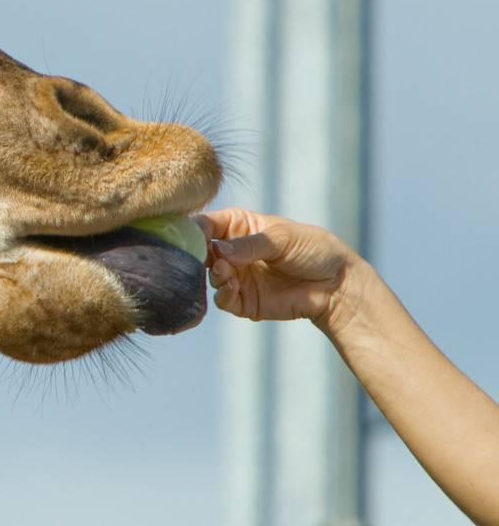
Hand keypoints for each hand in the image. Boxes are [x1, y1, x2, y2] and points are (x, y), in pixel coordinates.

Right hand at [194, 208, 364, 332]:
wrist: (337, 285)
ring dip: (213, 274)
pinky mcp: (243, 300)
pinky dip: (222, 293)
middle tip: (202, 258)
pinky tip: (232, 287)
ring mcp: (236, 276)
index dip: (194, 229)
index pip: (206, 225)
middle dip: (197, 255)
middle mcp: (231, 251)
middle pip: (200, 252)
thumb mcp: (282, 238)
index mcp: (238, 226)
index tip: (188, 236)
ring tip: (225, 272)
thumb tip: (218, 251)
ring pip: (208, 276)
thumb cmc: (313, 250)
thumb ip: (250, 245)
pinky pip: (222, 299)